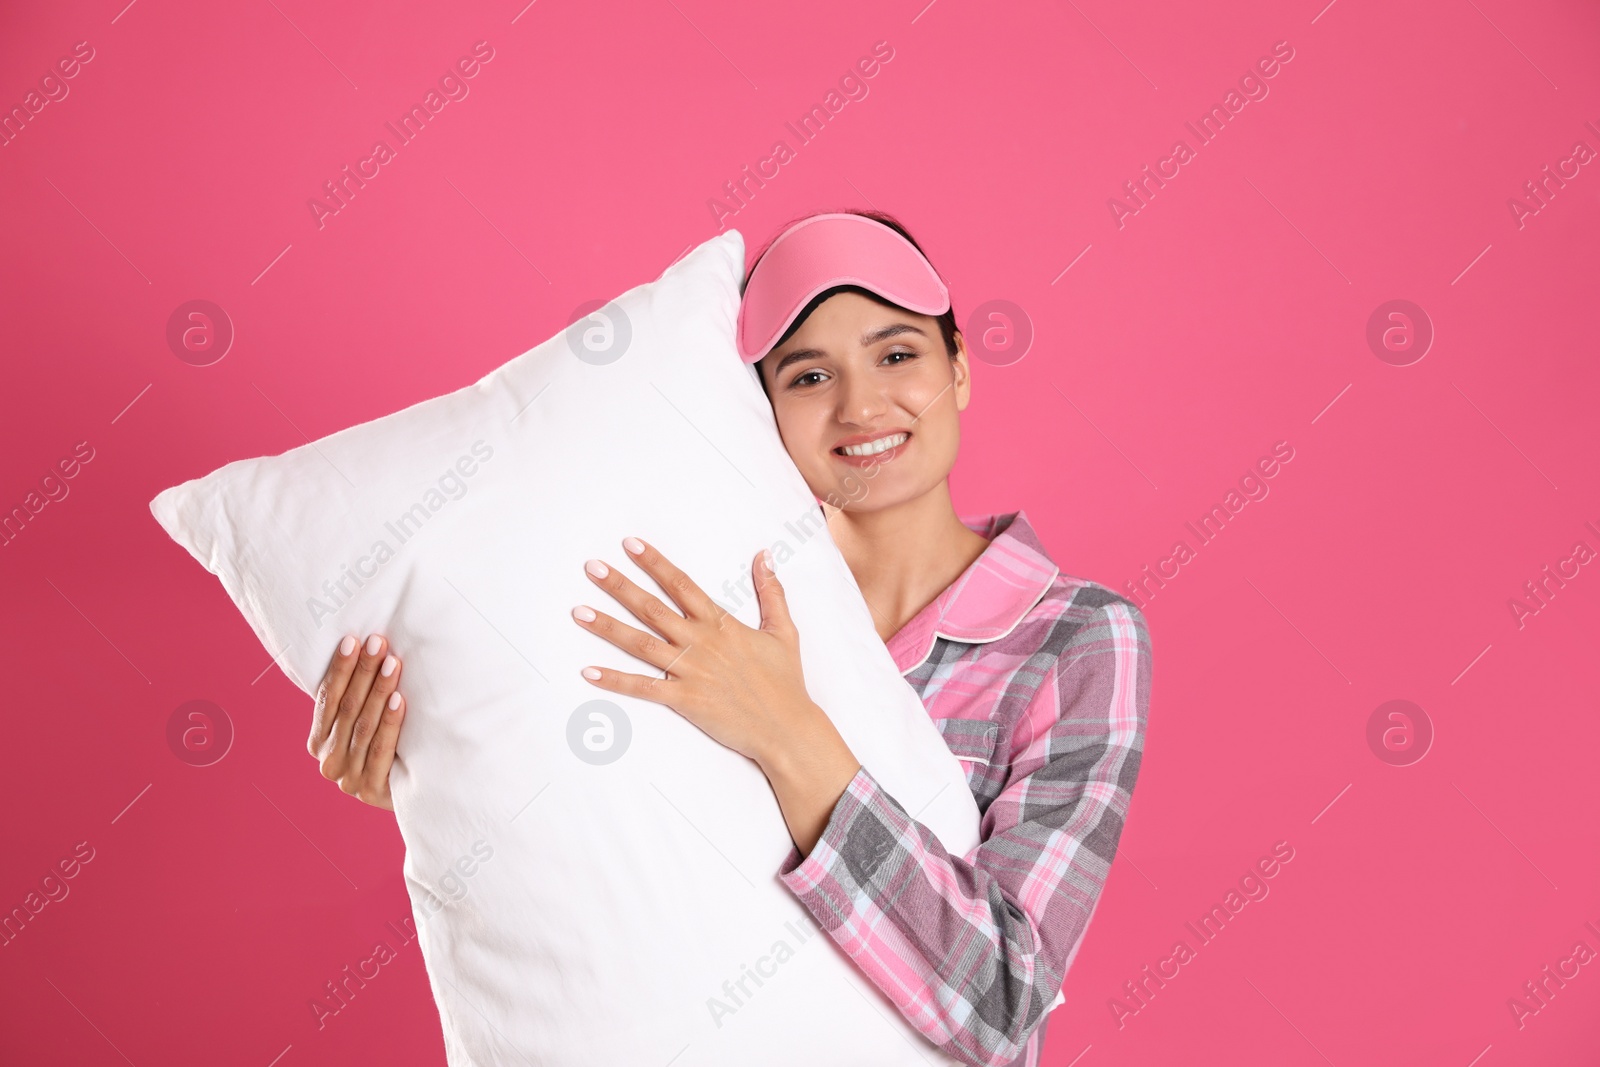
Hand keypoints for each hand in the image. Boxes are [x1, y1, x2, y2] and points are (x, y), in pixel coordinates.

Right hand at [308, 633, 405, 810]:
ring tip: (392, 663)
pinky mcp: (370, 791)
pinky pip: (380, 749)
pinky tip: (398, 699)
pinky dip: (389, 722)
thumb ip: (356, 699)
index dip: (340, 669)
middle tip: (378, 642)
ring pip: (363, 725)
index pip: (328, 698)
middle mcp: (328, 761)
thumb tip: (362, 646)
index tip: (353, 640)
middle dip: (363, 672)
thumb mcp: (365, 723)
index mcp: (318, 742)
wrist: (416, 792)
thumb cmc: (390, 746)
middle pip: (347, 707)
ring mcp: (347, 779)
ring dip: (378, 690)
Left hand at [572, 537, 834, 772]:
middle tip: (591, 567)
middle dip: (619, 586)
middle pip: (652, 608)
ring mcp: (690, 671)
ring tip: (578, 612)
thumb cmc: (786, 681)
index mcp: (720, 624)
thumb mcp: (783, 631)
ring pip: (641, 644)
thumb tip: (764, 555)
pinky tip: (588, 671)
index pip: (681, 585)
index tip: (630, 544)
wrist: (787, 728)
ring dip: (607, 627)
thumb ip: (771, 592)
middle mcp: (700, 643)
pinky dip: (615, 680)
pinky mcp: (685, 700)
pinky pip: (643, 688)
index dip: (654, 563)